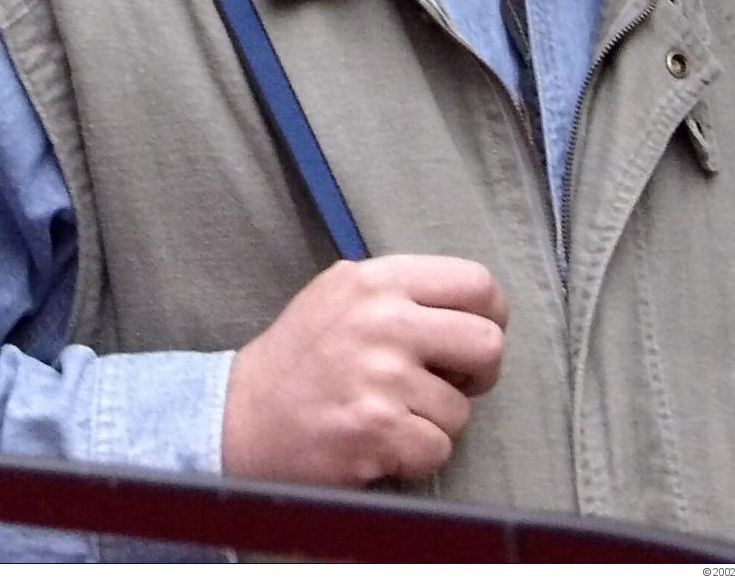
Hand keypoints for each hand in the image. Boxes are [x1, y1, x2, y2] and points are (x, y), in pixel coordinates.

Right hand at [221, 255, 507, 487]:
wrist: (243, 414)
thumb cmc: (299, 356)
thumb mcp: (339, 293)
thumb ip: (398, 290)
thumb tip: (470, 307)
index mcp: (376, 280)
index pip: (475, 283)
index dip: (490, 316)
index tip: (472, 337)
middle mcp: (382, 319)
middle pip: (488, 342)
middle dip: (479, 373)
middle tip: (448, 382)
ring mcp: (382, 375)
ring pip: (462, 408)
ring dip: (434, 421)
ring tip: (391, 412)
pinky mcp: (378, 427)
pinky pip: (439, 449)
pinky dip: (415, 454)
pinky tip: (381, 440)